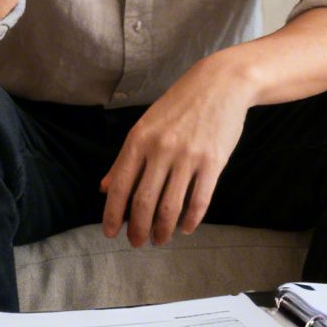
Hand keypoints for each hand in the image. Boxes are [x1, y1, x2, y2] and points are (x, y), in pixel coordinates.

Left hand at [100, 59, 251, 247]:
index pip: (120, 185)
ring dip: (163, 229)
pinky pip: (199, 200)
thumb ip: (125, 158)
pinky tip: (185, 228)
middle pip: (144, 201)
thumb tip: (105, 187)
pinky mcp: (213, 162)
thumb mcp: (145, 125)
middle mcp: (161, 149)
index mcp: (139, 139)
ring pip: (170, 206)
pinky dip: (190, 219)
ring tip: (159, 239)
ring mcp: (188, 156)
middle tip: (137, 243)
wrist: (220, 83)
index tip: (111, 233)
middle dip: (137, 228)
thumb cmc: (179, 105)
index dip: (113, 214)